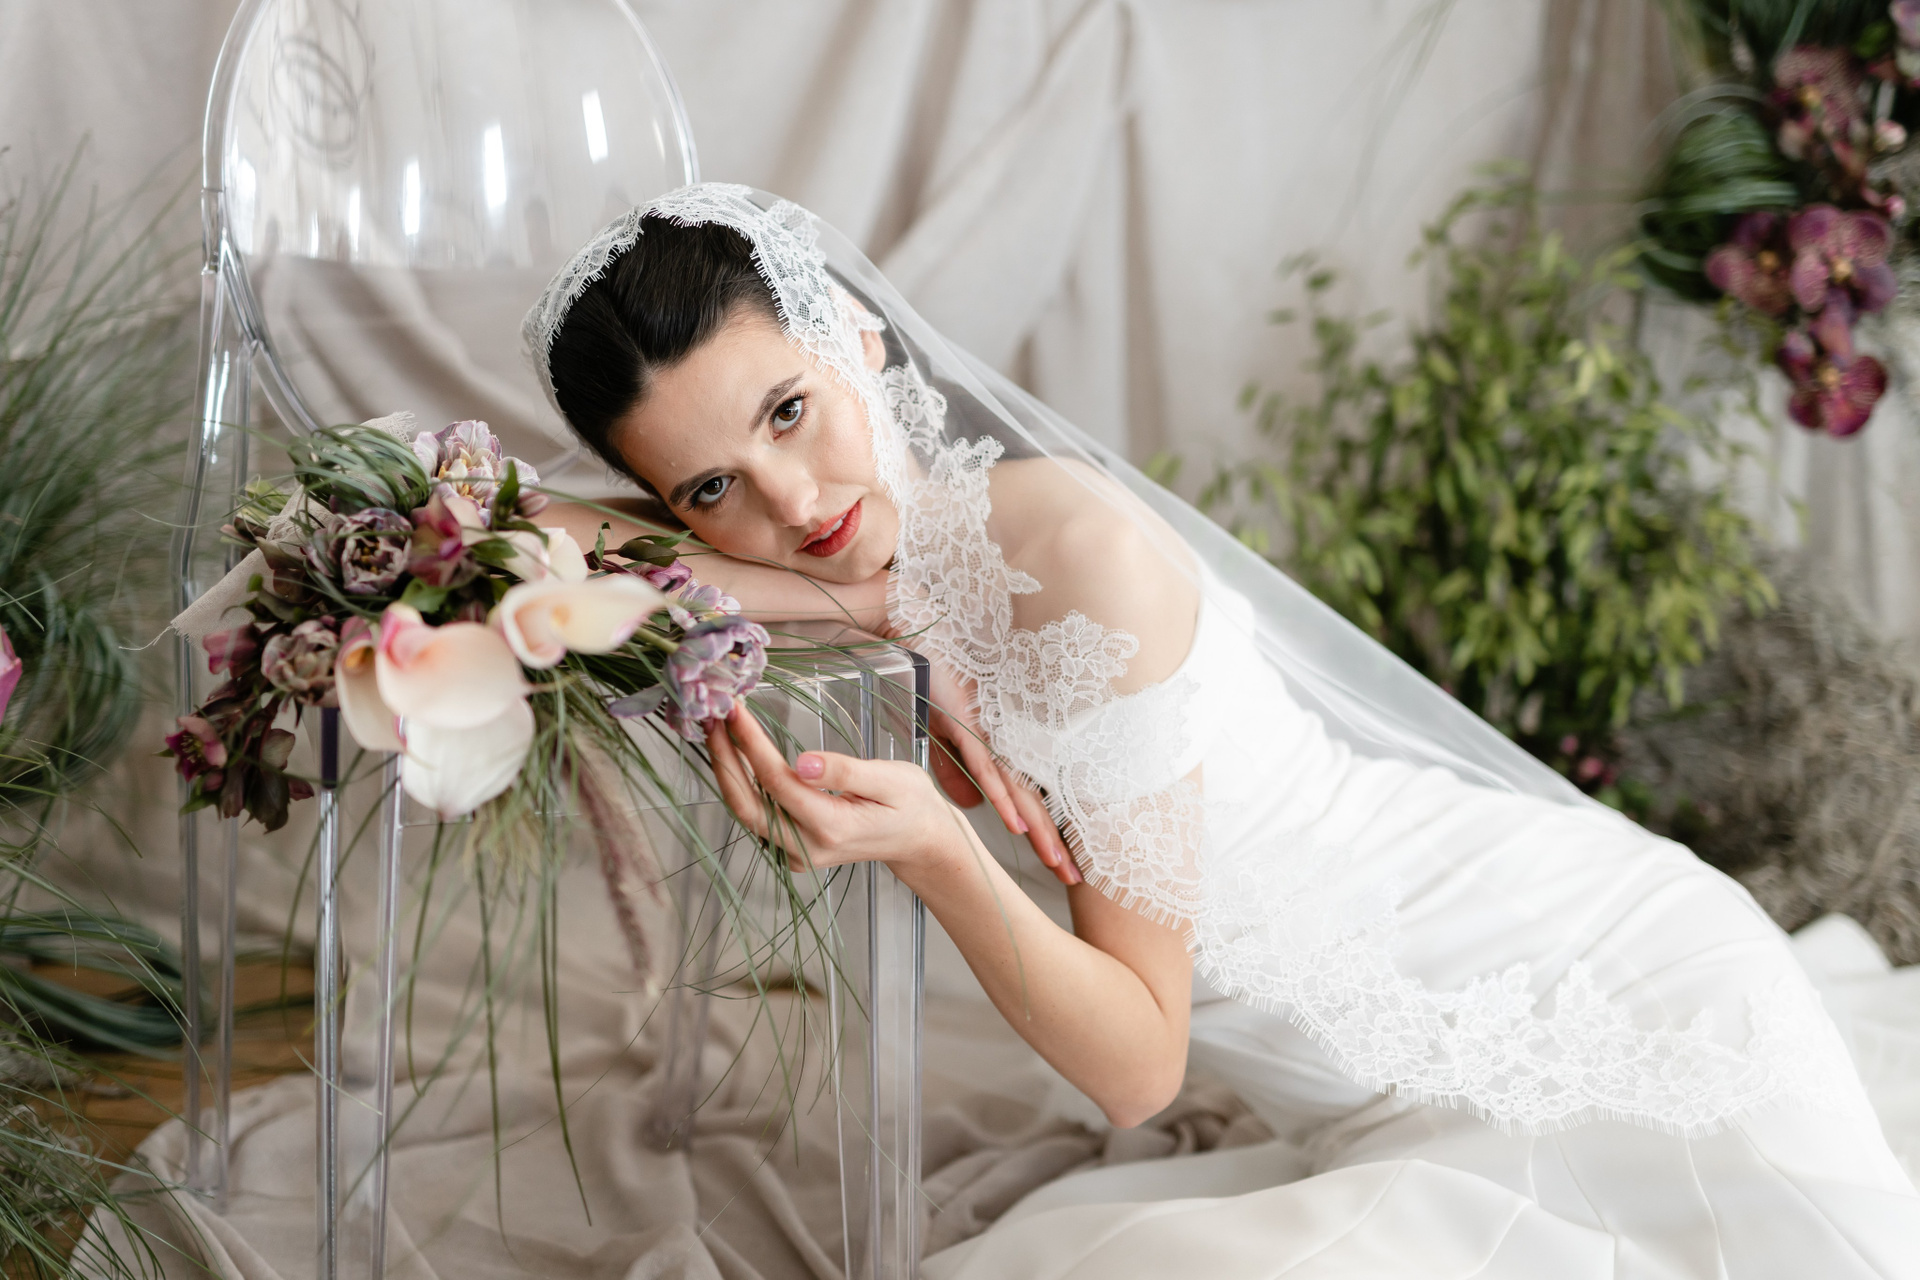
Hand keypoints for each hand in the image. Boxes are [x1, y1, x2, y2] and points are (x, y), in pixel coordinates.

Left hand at [707, 705, 961, 873]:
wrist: (919, 842)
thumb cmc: (911, 805)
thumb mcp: (892, 779)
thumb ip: (846, 770)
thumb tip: (804, 761)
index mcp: (832, 826)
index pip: (777, 781)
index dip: (751, 744)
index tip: (735, 711)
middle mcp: (807, 846)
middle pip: (746, 804)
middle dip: (723, 759)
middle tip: (711, 718)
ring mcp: (797, 853)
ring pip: (745, 812)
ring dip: (727, 770)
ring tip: (716, 730)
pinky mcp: (792, 849)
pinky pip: (756, 816)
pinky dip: (740, 784)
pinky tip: (735, 755)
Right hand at [922, 662, 1080, 885]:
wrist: (919, 641)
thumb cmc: (934, 682)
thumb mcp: (943, 738)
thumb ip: (956, 770)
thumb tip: (971, 807)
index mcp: (998, 748)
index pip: (1027, 799)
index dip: (1045, 834)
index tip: (1060, 865)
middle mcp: (1001, 744)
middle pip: (1034, 802)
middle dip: (1053, 843)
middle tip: (1074, 878)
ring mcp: (989, 735)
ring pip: (1019, 791)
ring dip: (1037, 829)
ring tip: (1054, 861)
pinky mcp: (969, 725)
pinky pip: (989, 769)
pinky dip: (1002, 798)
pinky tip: (1016, 825)